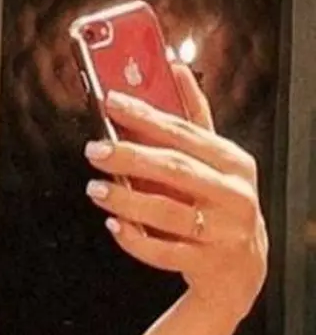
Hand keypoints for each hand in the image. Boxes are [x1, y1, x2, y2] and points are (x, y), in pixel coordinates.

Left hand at [82, 63, 266, 320]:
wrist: (241, 268)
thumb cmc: (219, 202)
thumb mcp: (215, 160)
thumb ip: (192, 118)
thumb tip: (174, 66)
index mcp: (233, 162)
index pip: (185, 132)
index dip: (145, 115)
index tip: (110, 102)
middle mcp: (233, 194)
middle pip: (176, 170)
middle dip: (130, 157)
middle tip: (93, 149)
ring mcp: (222, 231)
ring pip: (167, 212)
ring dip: (126, 199)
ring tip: (95, 188)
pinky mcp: (206, 263)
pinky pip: (163, 251)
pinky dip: (135, 238)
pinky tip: (113, 225)